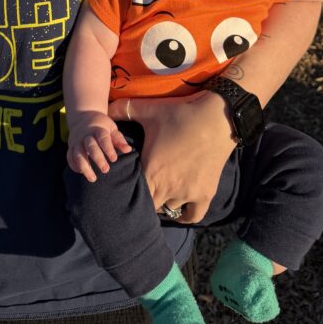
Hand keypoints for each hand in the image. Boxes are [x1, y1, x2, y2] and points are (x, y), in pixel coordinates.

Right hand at [66, 110, 131, 181]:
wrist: (83, 116)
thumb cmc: (101, 125)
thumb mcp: (111, 128)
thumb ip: (119, 139)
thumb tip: (128, 150)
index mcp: (97, 128)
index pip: (103, 138)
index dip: (108, 148)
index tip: (114, 159)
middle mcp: (86, 134)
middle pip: (90, 146)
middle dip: (97, 158)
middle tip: (106, 170)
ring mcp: (77, 141)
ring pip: (78, 154)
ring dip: (85, 167)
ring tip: (93, 179)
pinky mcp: (71, 146)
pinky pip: (69, 157)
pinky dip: (74, 165)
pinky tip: (81, 172)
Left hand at [112, 93, 236, 222]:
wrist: (216, 119)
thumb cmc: (180, 115)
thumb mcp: (149, 110)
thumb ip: (124, 109)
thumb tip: (107, 107)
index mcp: (152, 171)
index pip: (134, 194)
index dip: (130, 190)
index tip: (130, 184)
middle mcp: (168, 188)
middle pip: (150, 205)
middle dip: (145, 197)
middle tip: (146, 186)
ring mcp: (188, 194)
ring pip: (170, 209)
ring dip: (164, 202)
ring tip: (161, 191)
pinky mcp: (205, 195)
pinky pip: (192, 216)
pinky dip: (185, 215)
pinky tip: (180, 208)